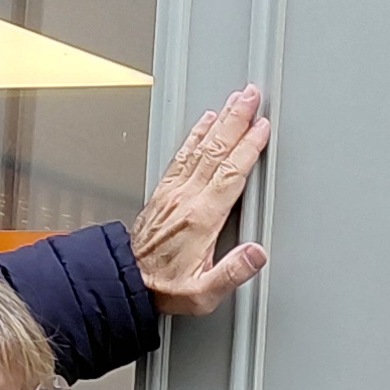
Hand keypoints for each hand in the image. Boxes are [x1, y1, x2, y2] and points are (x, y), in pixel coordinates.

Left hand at [131, 84, 272, 318]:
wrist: (127, 281)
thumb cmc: (165, 287)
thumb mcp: (203, 293)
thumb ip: (232, 272)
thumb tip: (257, 253)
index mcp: (200, 219)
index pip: (230, 174)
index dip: (248, 148)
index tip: (262, 128)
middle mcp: (185, 199)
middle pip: (216, 149)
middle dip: (236, 119)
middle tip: (251, 95)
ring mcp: (173, 192)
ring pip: (201, 145)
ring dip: (220, 119)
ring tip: (236, 99)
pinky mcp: (165, 191)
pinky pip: (183, 154)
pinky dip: (197, 133)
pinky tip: (206, 121)